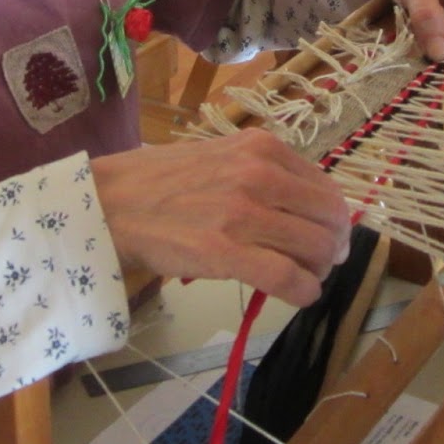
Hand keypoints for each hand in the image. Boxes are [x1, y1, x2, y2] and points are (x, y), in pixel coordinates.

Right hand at [91, 129, 350, 307]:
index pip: (326, 189)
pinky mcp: (225, 252)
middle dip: (333, 248)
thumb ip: (264, 174)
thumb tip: (310, 210)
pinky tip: (297, 295)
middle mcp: (259, 174)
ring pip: (317, 250)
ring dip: (319, 272)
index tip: (327, 237)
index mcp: (262, 148)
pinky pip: (288, 279)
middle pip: (330, 221)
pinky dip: (303, 292)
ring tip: (303, 278)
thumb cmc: (162, 181)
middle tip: (320, 264)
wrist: (110, 203)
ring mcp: (243, 213)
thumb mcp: (221, 157)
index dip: (334, 220)